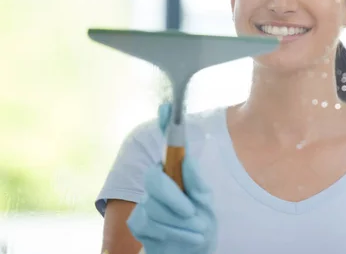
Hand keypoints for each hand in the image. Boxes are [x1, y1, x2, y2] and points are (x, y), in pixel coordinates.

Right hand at [126, 103, 217, 253]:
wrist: (194, 250)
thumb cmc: (201, 222)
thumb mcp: (206, 202)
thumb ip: (196, 183)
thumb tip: (186, 160)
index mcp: (177, 173)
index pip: (170, 145)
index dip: (167, 124)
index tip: (168, 107)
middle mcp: (158, 183)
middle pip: (154, 179)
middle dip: (174, 198)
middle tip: (192, 211)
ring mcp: (146, 203)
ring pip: (154, 207)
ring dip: (182, 223)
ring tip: (198, 230)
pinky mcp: (139, 224)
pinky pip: (152, 226)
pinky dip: (176, 234)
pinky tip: (188, 238)